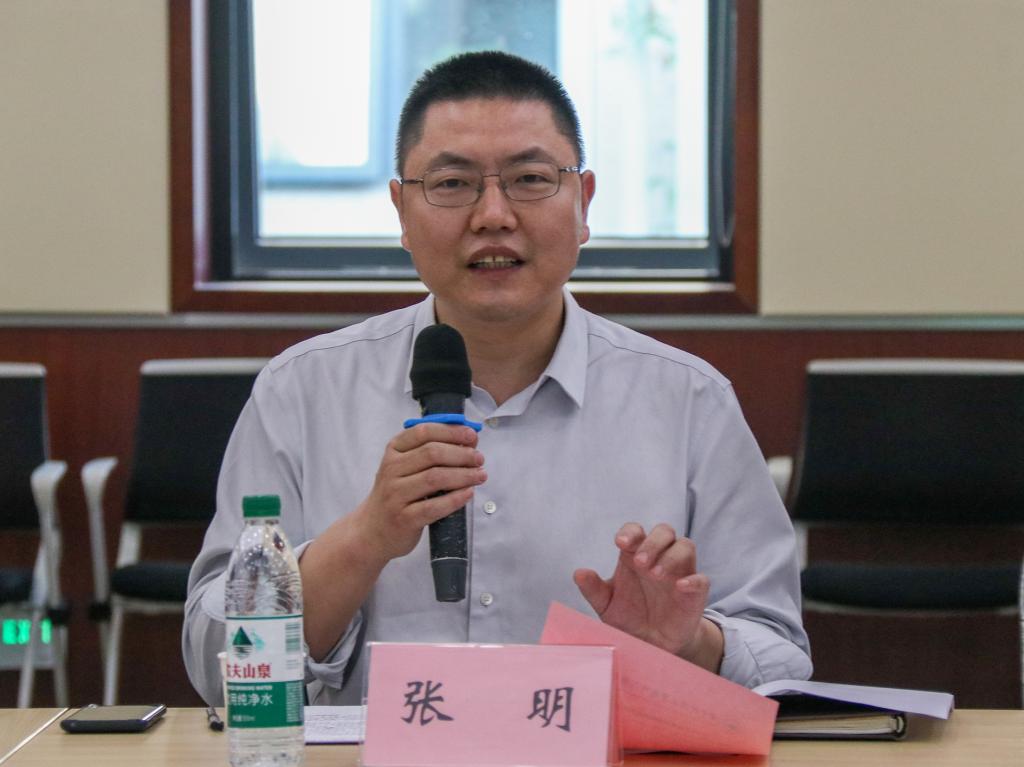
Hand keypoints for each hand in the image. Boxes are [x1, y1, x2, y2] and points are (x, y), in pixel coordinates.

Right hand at [352, 422, 485, 564]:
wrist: (371, 531)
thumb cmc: (396, 495)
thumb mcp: (403, 467)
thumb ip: (428, 452)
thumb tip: (467, 442)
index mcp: (394, 451)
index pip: (423, 432)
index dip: (451, 431)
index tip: (472, 436)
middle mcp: (391, 470)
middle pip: (432, 453)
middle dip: (462, 454)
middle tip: (479, 459)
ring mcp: (396, 495)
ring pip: (435, 478)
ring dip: (464, 475)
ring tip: (480, 475)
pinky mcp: (404, 519)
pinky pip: (434, 506)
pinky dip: (455, 499)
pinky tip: (469, 493)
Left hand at [573, 522, 722, 670]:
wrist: (650, 646)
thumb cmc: (628, 618)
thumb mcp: (606, 605)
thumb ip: (593, 589)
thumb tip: (578, 574)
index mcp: (635, 556)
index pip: (636, 531)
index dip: (630, 532)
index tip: (620, 543)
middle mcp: (659, 558)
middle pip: (664, 532)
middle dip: (652, 542)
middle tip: (639, 563)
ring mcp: (679, 574)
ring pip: (685, 546)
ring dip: (670, 556)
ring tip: (654, 574)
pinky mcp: (694, 593)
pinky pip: (701, 579)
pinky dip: (693, 580)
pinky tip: (680, 587)